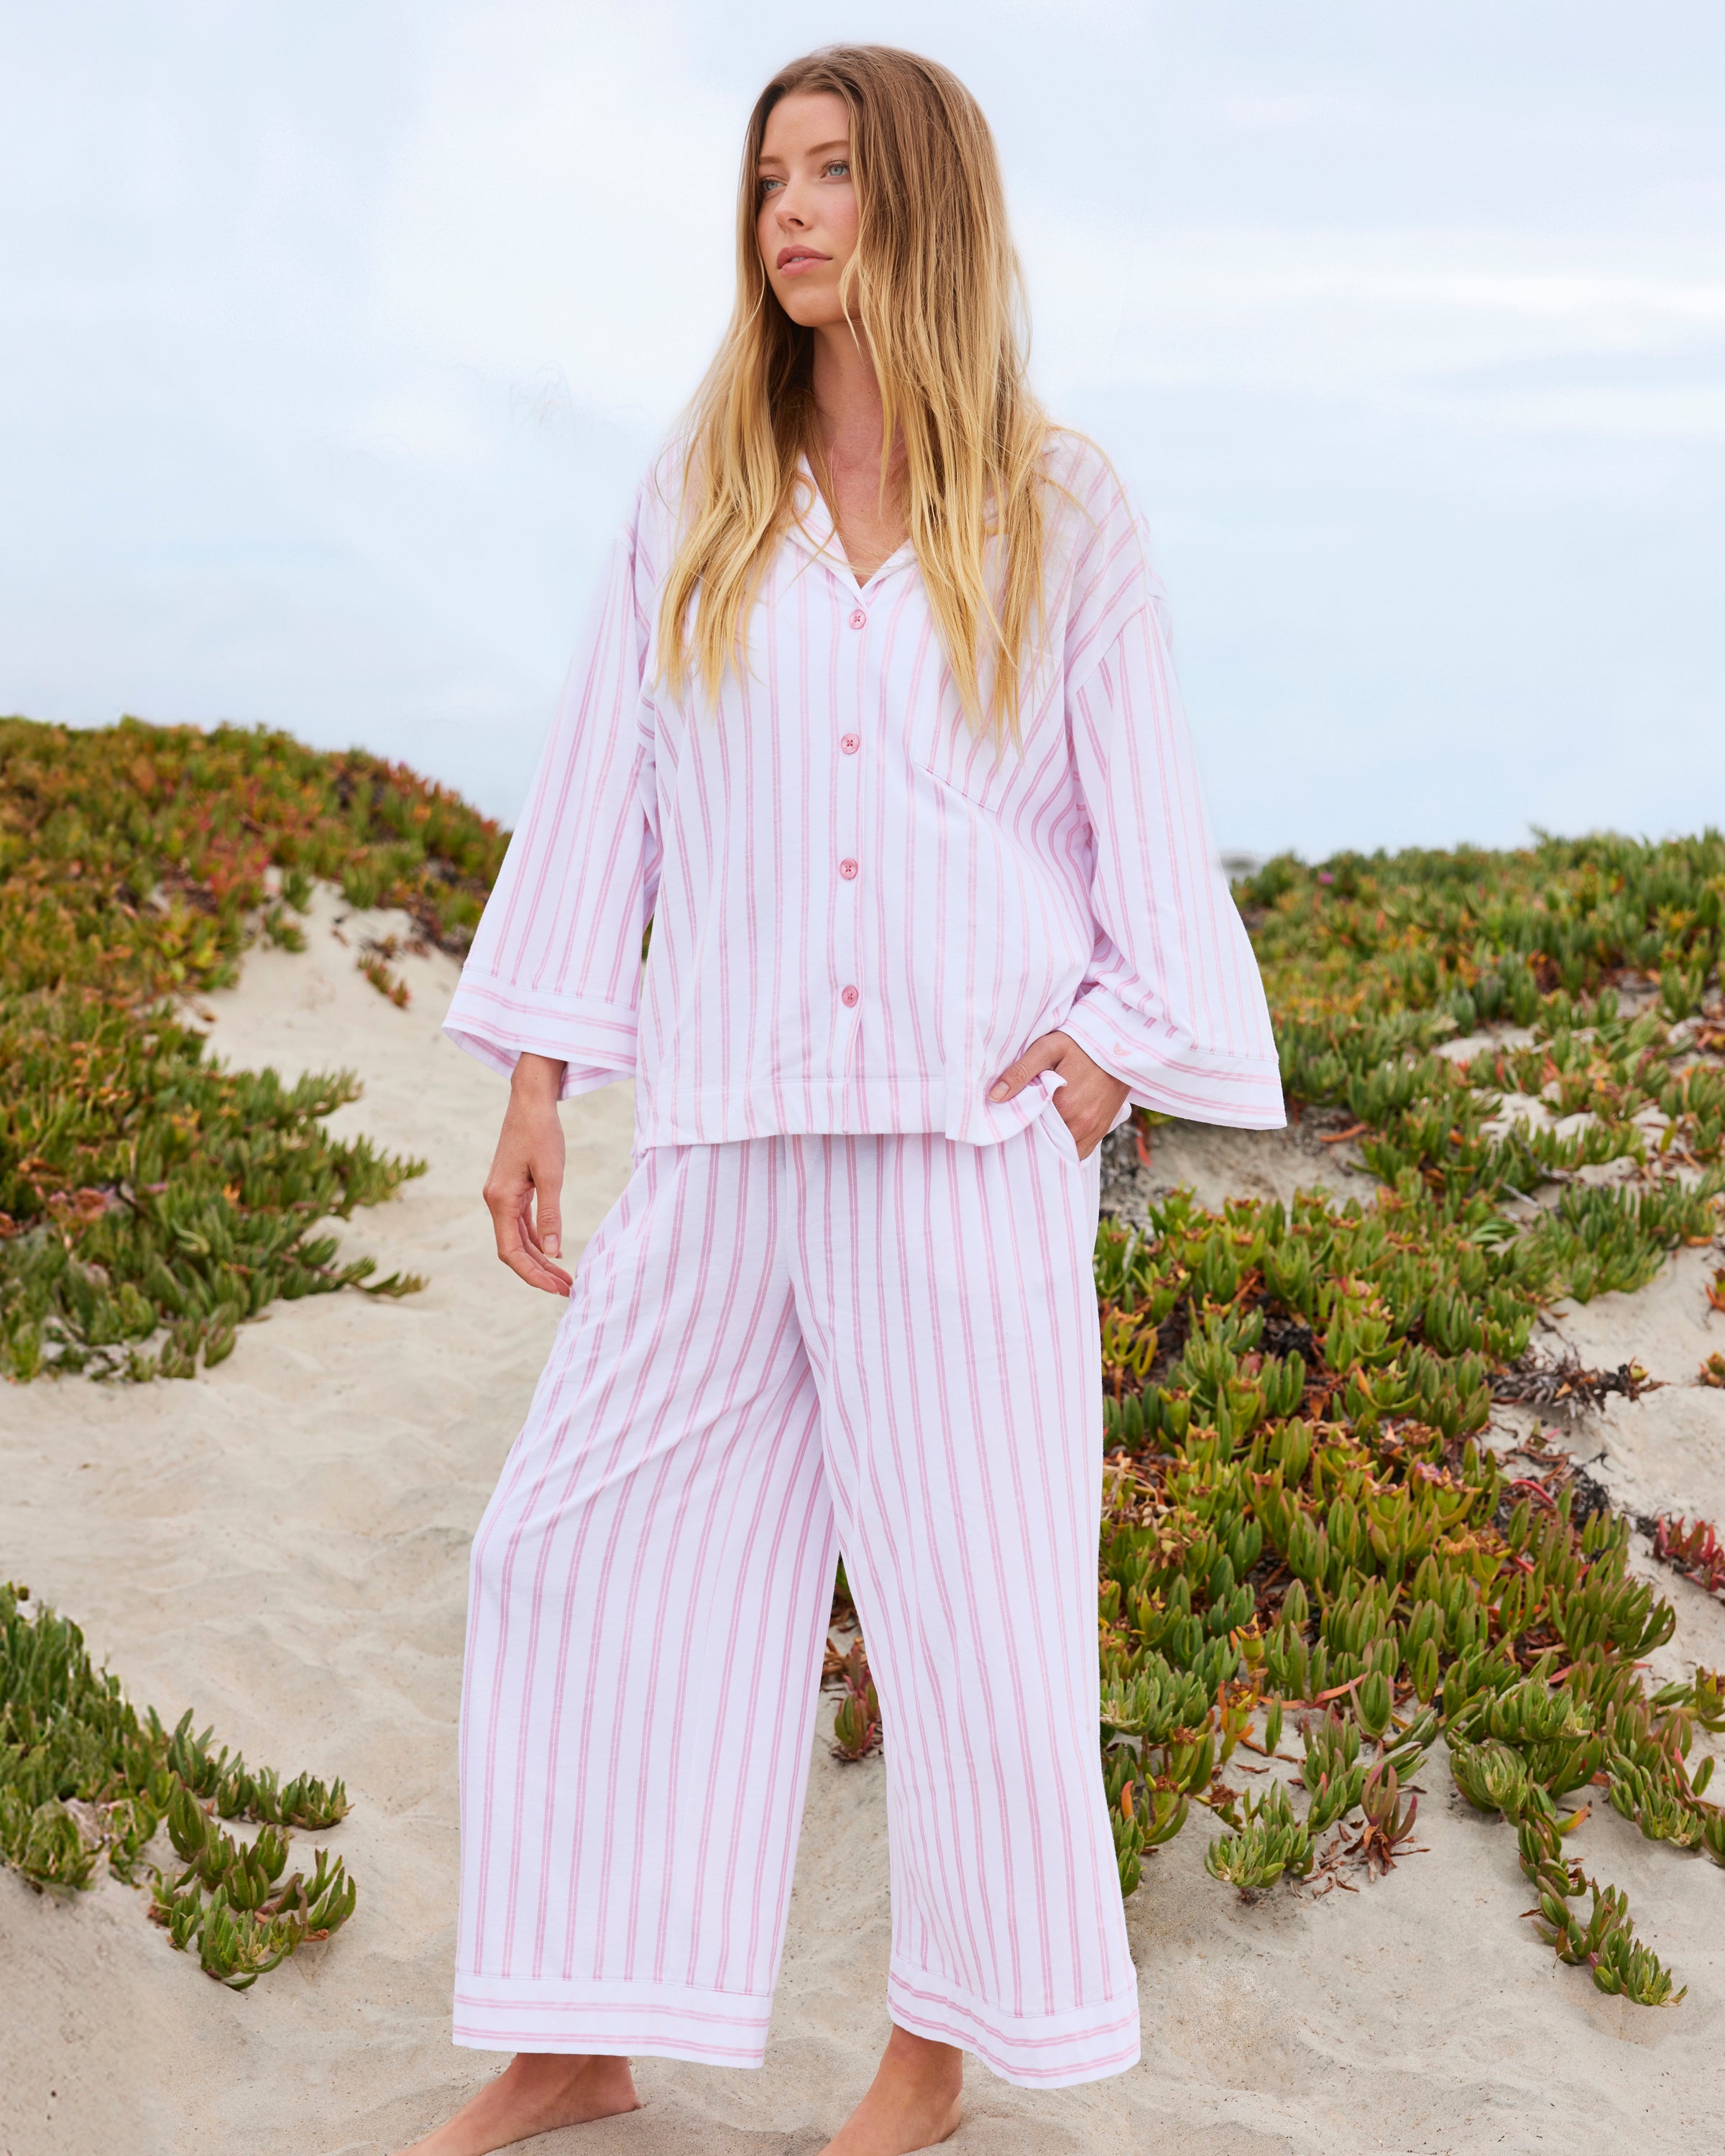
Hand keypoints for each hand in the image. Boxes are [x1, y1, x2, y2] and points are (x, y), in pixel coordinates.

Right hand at [483, 1053, 573, 1294]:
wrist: (530, 1100)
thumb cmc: (542, 1132)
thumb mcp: (551, 1175)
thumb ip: (551, 1215)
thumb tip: (554, 1253)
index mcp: (500, 1200)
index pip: (511, 1251)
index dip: (532, 1274)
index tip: (555, 1288)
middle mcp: (495, 1201)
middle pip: (514, 1249)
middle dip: (539, 1272)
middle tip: (567, 1289)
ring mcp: (502, 1195)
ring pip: (518, 1238)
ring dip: (539, 1259)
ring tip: (563, 1277)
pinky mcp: (511, 1189)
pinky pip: (521, 1223)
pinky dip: (537, 1240)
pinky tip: (553, 1251)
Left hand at [989, 1031, 1129, 1160]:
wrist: (1120, 1045)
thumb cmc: (1081, 1043)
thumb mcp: (1047, 1048)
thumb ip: (1021, 1072)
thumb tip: (995, 1097)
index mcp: (1064, 1104)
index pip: (1029, 1129)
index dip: (1017, 1125)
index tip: (1009, 1118)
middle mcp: (1080, 1123)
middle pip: (1046, 1142)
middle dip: (1032, 1138)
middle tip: (1021, 1125)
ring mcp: (1093, 1130)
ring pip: (1063, 1151)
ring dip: (1050, 1144)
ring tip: (1038, 1130)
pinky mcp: (1102, 1131)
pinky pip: (1080, 1152)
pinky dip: (1067, 1148)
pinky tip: (1056, 1136)